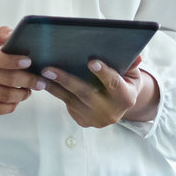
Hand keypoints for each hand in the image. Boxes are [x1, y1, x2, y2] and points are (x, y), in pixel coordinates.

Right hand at [0, 26, 39, 114]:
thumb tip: (17, 35)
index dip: (13, 61)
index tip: (28, 62)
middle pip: (5, 78)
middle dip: (28, 81)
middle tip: (39, 82)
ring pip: (2, 95)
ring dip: (21, 95)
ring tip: (28, 91)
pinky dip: (9, 107)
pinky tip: (15, 102)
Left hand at [36, 54, 156, 128]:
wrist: (120, 106)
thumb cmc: (125, 82)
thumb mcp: (133, 73)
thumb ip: (132, 64)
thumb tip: (136, 55)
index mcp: (125, 97)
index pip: (114, 83)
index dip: (104, 73)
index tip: (91, 62)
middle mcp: (110, 111)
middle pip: (86, 93)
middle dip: (66, 80)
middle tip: (49, 69)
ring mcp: (95, 119)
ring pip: (71, 99)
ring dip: (54, 86)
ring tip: (40, 74)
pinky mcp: (82, 120)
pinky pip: (66, 103)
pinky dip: (55, 92)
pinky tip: (44, 81)